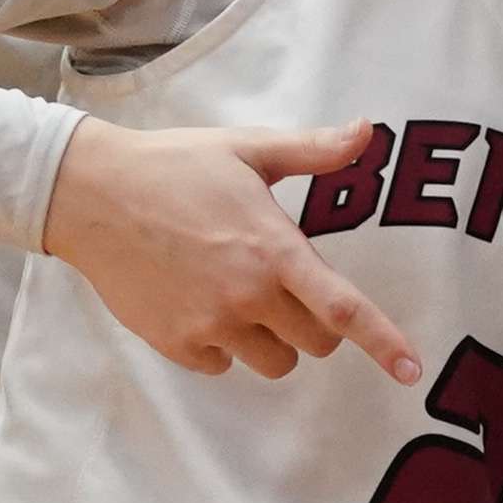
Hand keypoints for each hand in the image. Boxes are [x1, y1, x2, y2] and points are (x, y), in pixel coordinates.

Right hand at [40, 119, 421, 379]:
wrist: (90, 194)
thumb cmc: (174, 166)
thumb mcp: (248, 150)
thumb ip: (314, 150)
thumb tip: (368, 131)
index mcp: (274, 250)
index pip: (344, 309)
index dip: (385, 343)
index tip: (412, 371)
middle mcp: (248, 296)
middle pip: (316, 344)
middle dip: (314, 322)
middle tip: (285, 285)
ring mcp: (211, 325)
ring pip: (273, 362)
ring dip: (270, 338)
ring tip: (238, 293)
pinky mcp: (177, 344)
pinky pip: (223, 365)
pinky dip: (222, 345)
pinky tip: (199, 302)